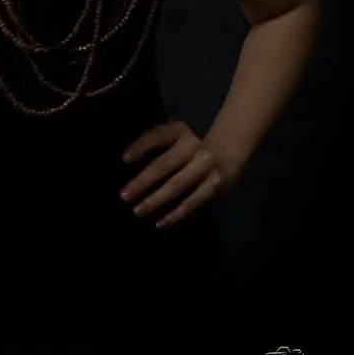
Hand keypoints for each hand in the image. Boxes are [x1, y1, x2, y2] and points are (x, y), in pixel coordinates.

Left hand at [119, 120, 239, 229]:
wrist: (229, 153)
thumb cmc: (190, 148)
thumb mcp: (175, 138)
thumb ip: (156, 146)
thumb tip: (126, 162)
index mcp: (180, 132)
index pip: (158, 135)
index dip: (141, 146)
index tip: (124, 159)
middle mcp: (192, 146)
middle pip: (164, 164)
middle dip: (143, 181)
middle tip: (124, 196)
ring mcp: (204, 166)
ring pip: (176, 185)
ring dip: (156, 200)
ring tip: (138, 210)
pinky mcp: (214, 186)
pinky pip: (192, 202)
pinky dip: (175, 214)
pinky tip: (160, 223)